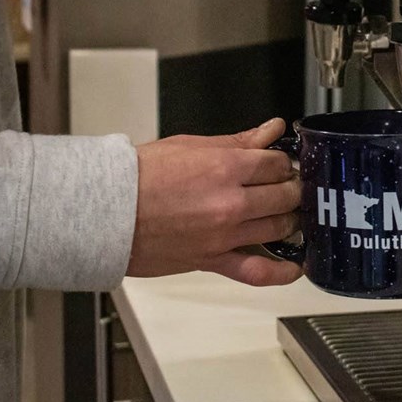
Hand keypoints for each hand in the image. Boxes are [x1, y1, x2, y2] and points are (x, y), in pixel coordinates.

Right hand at [129, 118, 301, 286]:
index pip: (277, 163)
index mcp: (226, 167)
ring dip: (289, 219)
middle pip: (285, 195)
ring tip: (286, 213)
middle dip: (290, 188)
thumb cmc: (139, 176)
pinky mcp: (212, 260)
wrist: (105, 210)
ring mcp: (224, 234)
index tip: (278, 164)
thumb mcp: (192, 145)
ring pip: (280, 227)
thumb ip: (239, 141)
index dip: (282, 163)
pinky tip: (296, 265)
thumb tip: (272, 128)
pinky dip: (281, 272)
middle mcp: (231, 202)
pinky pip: (257, 271)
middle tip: (286, 187)